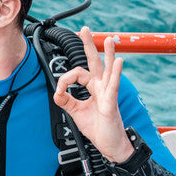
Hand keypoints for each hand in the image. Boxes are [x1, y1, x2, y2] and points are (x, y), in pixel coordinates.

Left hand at [52, 28, 134, 162]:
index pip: (77, 74)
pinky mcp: (111, 103)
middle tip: (85, 29)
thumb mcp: (76, 112)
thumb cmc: (98, 128)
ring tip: (110, 40)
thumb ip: (66, 101)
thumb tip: (57, 92)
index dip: (65, 80)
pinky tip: (118, 61)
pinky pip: (112, 85)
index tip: (59, 91)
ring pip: (107, 70)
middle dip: (89, 45)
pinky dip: (115, 73)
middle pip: (95, 62)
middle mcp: (101, 87)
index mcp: (93, 88)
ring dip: (108, 54)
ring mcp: (108, 94)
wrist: (110, 145)